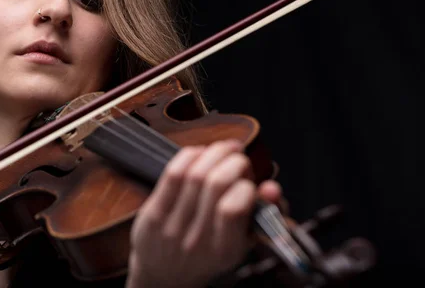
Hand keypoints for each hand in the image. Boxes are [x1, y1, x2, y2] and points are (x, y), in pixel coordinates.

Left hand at [126, 139, 281, 287]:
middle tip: (238, 158)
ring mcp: (172, 227)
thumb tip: (271, 188)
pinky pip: (172, 174)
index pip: (233, 208)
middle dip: (233, 160)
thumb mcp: (243, 242)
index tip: (248, 181)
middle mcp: (198, 240)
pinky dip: (190, 156)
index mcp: (226, 249)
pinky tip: (199, 154)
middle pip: (215, 183)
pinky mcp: (153, 214)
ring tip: (223, 150)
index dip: (245, 185)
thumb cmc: (210, 252)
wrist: (166, 275)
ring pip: (195, 174)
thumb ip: (263, 214)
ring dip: (214, 152)